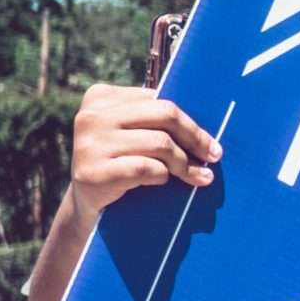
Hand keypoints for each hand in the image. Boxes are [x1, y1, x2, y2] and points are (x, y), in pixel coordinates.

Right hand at [67, 83, 221, 218]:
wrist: (86, 204)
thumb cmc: (119, 163)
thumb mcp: (130, 133)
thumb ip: (154, 120)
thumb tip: (208, 126)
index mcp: (100, 96)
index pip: (159, 100)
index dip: (190, 122)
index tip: (209, 142)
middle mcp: (91, 116)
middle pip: (165, 114)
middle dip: (195, 138)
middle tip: (213, 156)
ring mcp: (89, 144)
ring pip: (160, 143)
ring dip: (184, 164)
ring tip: (198, 176)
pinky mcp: (92, 173)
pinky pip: (146, 168)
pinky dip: (162, 175)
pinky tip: (163, 180)